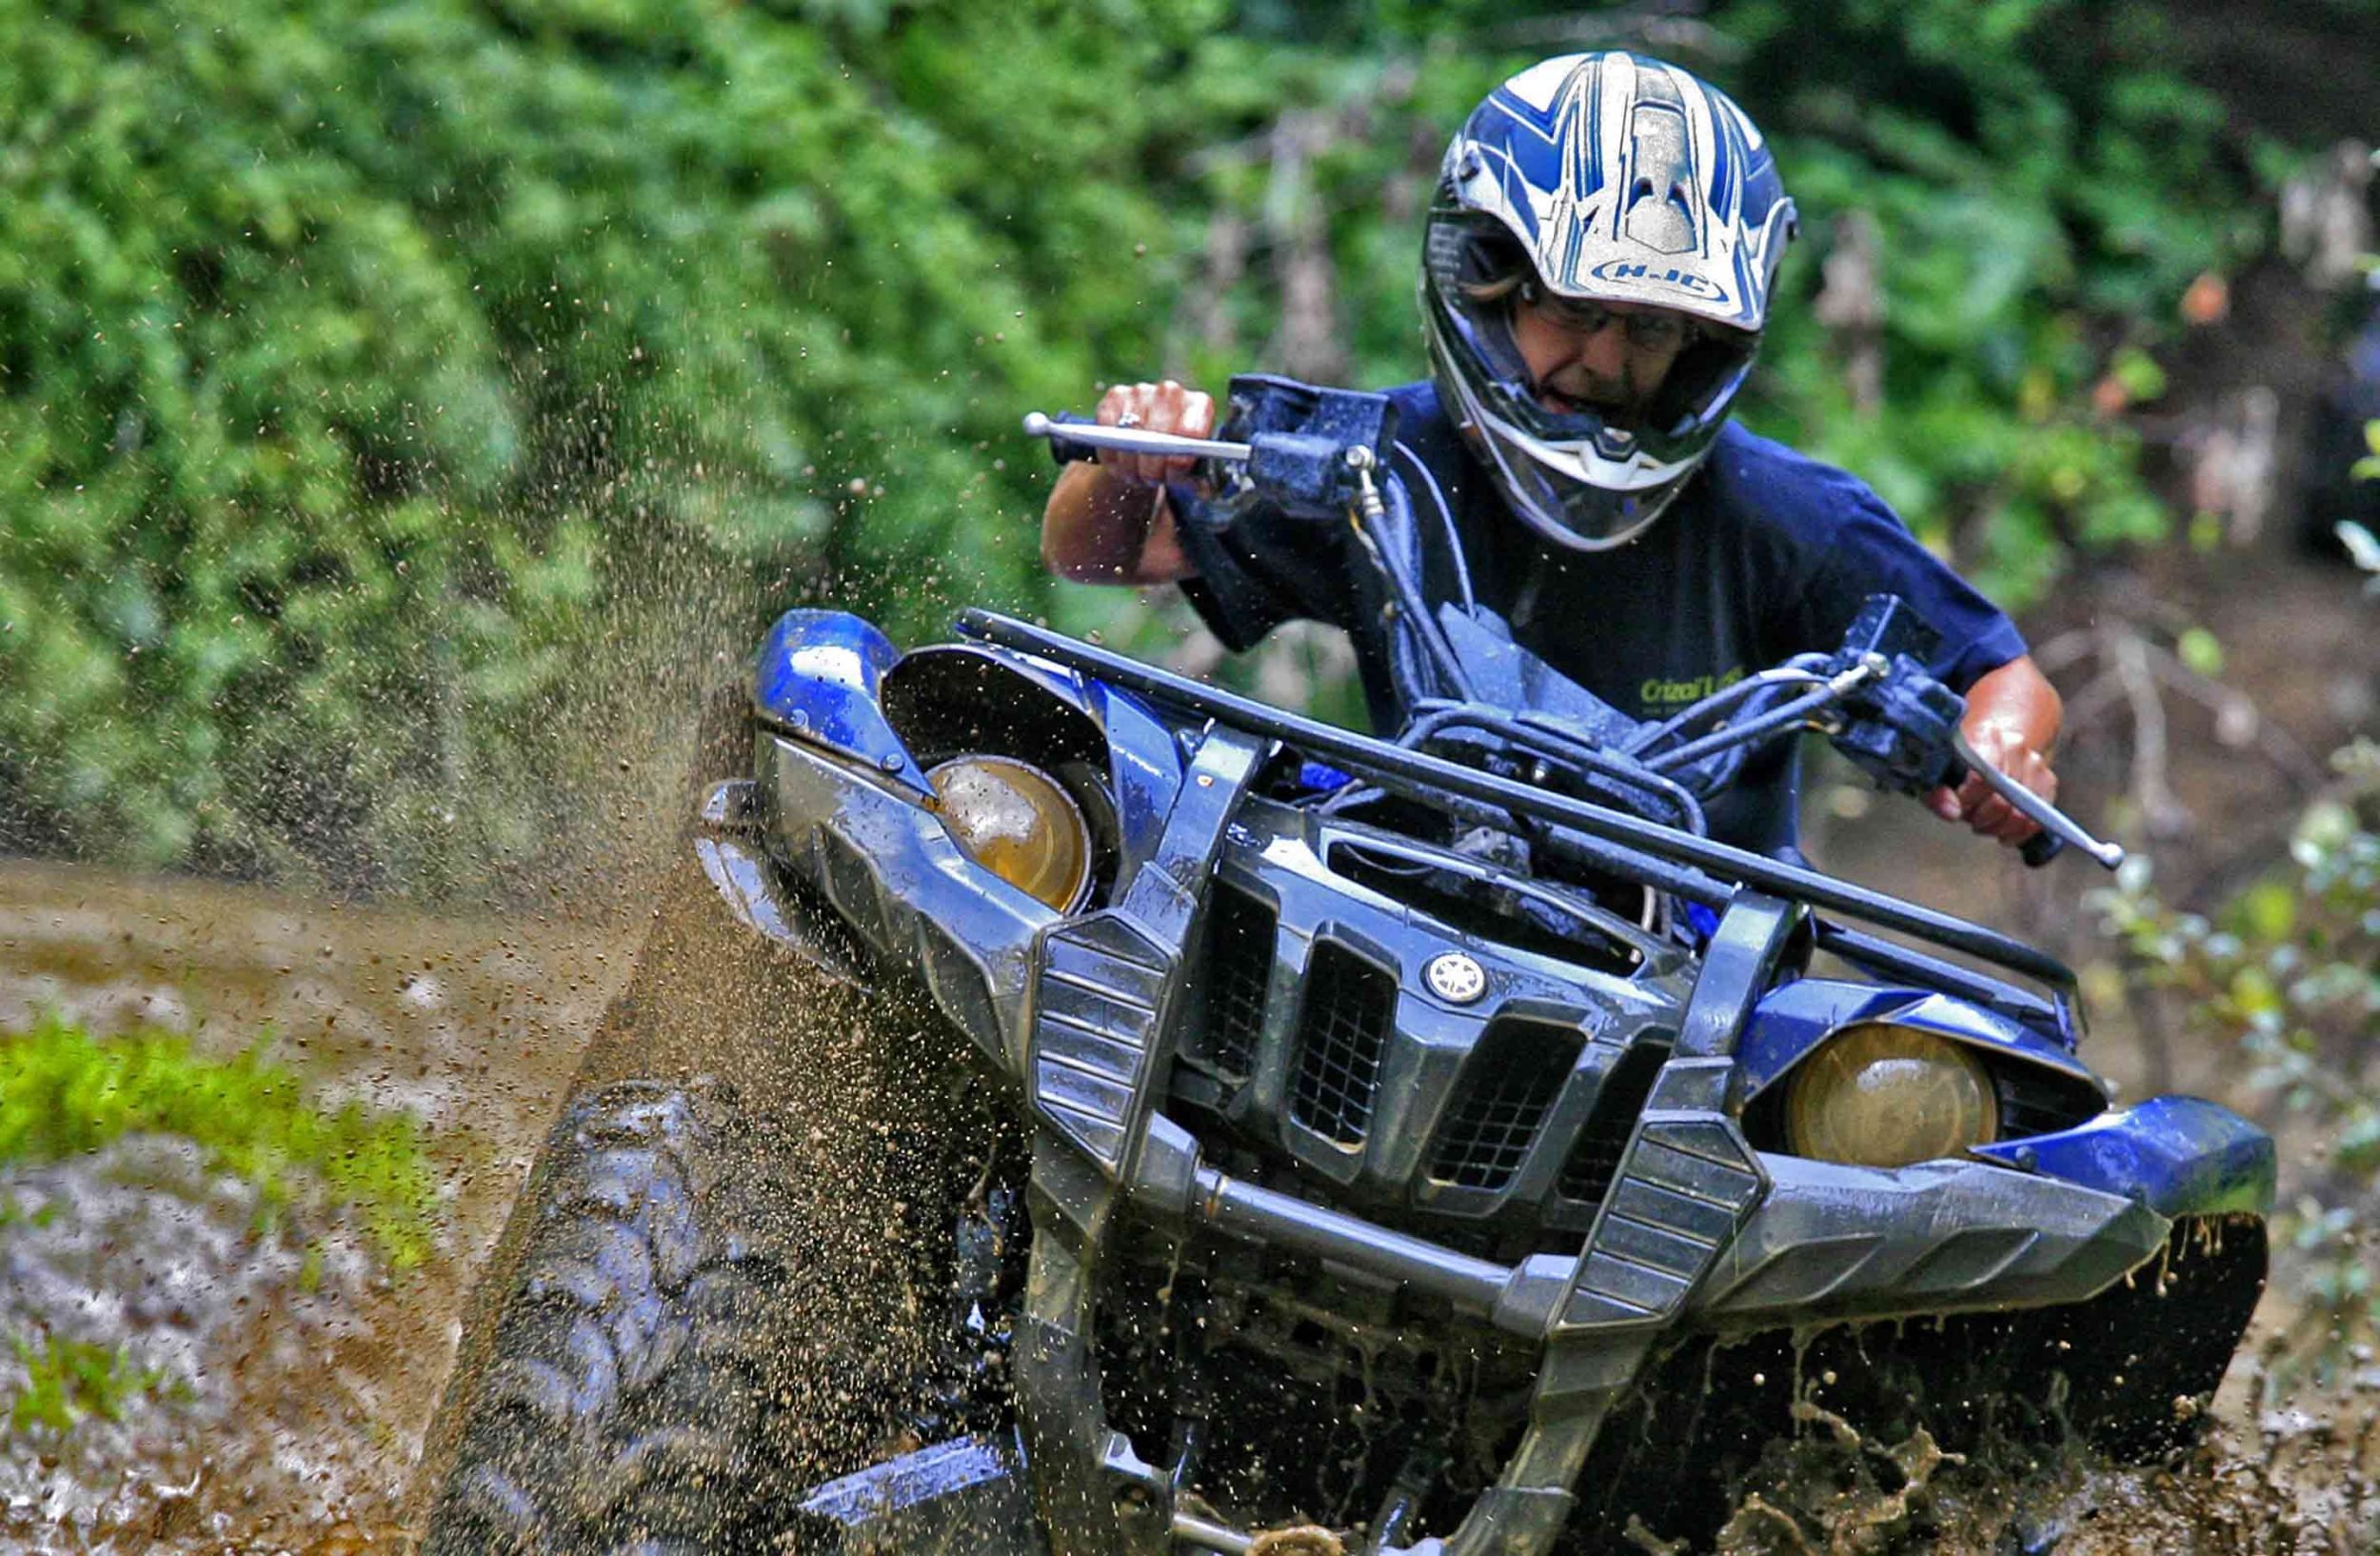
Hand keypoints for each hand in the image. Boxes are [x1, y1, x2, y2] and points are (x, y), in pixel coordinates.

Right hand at [1095, 380, 1213, 486]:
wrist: (1151, 437)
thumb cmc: (1176, 455)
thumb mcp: (1193, 468)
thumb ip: (1199, 479)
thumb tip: (1203, 490)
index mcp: (1199, 405)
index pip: (1190, 432)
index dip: (1179, 460)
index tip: (1171, 477)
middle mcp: (1171, 391)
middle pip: (1158, 435)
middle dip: (1153, 467)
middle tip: (1151, 481)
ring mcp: (1142, 391)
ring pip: (1131, 436)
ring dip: (1131, 464)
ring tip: (1136, 476)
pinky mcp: (1116, 395)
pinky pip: (1107, 430)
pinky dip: (1111, 454)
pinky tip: (1119, 464)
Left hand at [1927, 722, 2056, 845]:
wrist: (1981, 749)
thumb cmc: (1954, 765)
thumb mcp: (1935, 777)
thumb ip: (1938, 794)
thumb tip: (1953, 813)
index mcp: (1985, 735)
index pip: (1982, 777)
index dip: (1968, 800)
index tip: (1960, 806)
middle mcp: (2015, 744)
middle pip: (2002, 799)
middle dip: (1983, 817)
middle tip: (1971, 817)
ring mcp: (2035, 763)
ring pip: (2022, 814)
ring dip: (1999, 827)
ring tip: (1984, 822)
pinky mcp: (2047, 780)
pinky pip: (2037, 820)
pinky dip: (2018, 833)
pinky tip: (2002, 832)